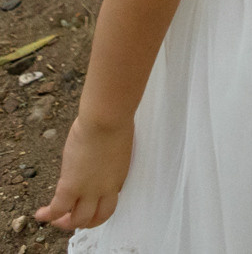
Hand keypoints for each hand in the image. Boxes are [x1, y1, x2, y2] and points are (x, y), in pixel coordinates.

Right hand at [36, 113, 132, 230]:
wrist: (107, 119)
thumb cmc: (114, 122)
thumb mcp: (118, 147)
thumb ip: (109, 159)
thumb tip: (100, 155)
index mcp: (119, 177)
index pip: (110, 202)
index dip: (99, 207)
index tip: (91, 205)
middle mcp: (106, 188)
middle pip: (97, 217)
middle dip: (84, 221)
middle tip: (72, 218)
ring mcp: (89, 189)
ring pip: (78, 219)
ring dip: (65, 223)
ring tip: (55, 220)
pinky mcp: (71, 186)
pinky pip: (58, 209)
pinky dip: (48, 215)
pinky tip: (40, 214)